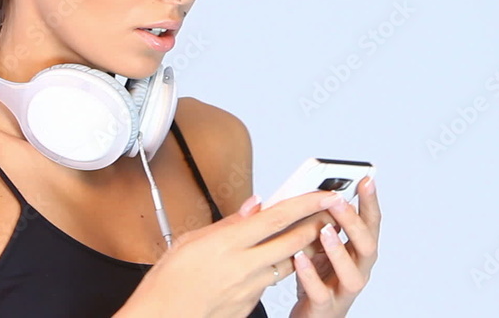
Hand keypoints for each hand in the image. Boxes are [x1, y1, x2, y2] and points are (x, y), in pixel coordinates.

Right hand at [118, 189, 345, 317]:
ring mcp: (250, 288)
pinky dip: (278, 267)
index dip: (307, 203)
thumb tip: (253, 206)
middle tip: (330, 212)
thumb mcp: (191, 241)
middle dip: (317, 225)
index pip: (278, 217)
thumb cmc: (168, 282)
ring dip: (301, 247)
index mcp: (228, 243)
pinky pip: (272, 281)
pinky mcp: (251, 304)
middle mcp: (244, 265)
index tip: (324, 193)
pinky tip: (275, 260)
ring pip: (288, 263)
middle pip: (295, 241)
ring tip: (309, 233)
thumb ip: (228, 223)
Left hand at [288, 176, 380, 317]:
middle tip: (339, 201)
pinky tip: (299, 259)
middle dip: (355, 222)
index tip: (367, 179)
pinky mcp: (325, 307)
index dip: (371, 202)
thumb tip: (313, 190)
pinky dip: (311, 275)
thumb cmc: (317, 277)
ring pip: (352, 273)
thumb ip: (321, 221)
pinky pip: (321, 292)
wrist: (311, 315)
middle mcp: (358, 270)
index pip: (371, 224)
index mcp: (358, 251)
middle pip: (367, 246)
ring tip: (324, 230)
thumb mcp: (320, 245)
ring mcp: (343, 290)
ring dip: (339, 250)